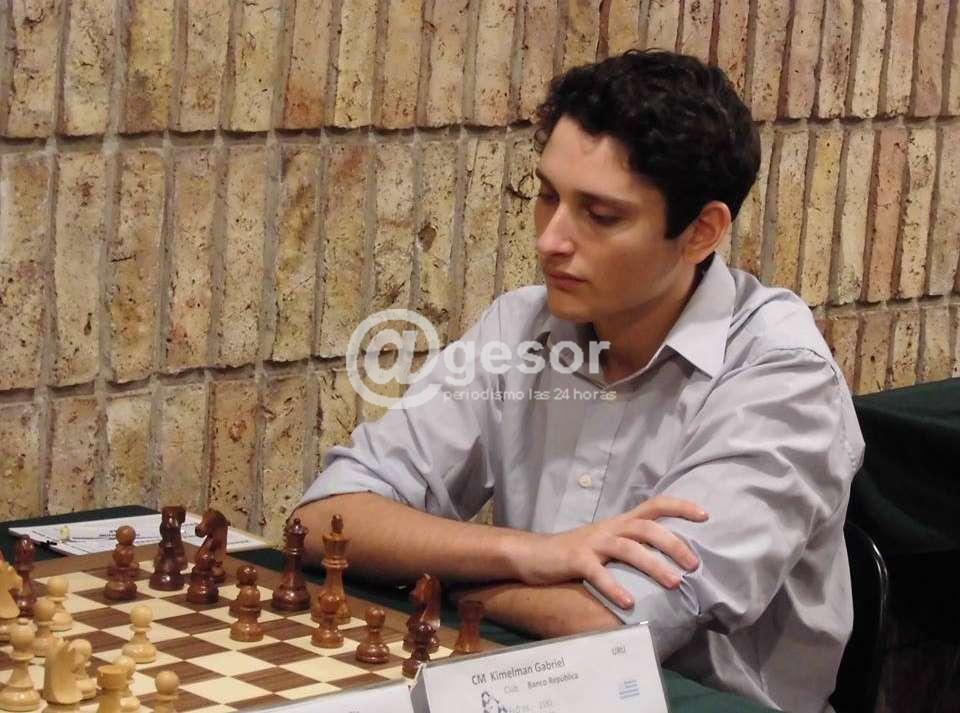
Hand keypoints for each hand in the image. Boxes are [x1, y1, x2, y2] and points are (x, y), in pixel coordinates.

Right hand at [510, 496, 707, 608]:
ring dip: (653, 565)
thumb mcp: (607, 544)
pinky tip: (629, 603)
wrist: (533, 554)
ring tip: (674, 584)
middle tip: (694, 565)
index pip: (654, 506)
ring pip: (628, 548)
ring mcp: (592, 542)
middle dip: (674, 544)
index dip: (680, 506)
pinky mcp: (576, 559)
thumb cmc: (576, 553)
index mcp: (620, 522)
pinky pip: (597, 572)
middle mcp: (610, 528)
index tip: (705, 515)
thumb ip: (633, 549)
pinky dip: (615, 587)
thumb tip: (668, 565)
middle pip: (646, 527)